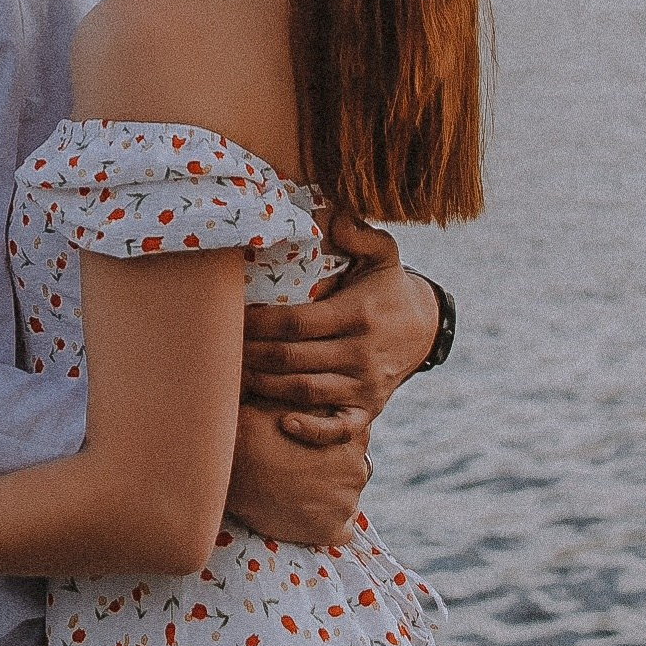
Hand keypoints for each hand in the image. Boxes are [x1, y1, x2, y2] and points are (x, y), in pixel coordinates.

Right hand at [224, 400, 369, 547]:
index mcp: (350, 437)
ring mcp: (346, 503)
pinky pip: (338, 529)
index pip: (355, 438)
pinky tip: (301, 513)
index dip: (332, 440)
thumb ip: (310, 400)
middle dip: (332, 469)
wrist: (229, 472)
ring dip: (326, 496)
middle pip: (352, 469)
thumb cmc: (254, 430)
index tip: (312, 443)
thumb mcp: (285, 402)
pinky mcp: (332, 531)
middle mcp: (357, 471)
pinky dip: (323, 523)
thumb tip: (313, 385)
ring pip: (344, 499)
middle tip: (300, 467)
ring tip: (295, 490)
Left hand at [242, 219, 439, 422]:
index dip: (260, 323)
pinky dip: (313, 432)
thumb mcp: (382, 254)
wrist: (425, 328)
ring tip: (235, 376)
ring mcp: (365, 385)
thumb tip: (330, 213)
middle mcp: (361, 353)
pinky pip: (340, 429)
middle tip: (220, 349)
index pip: (297, 322)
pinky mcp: (369, 409)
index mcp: (358, 314)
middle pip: (294, 359)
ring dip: (267, 387)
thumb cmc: (387, 287)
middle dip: (252, 355)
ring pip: (307, 392)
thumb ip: (358, 233)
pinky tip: (284, 423)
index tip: (232, 318)